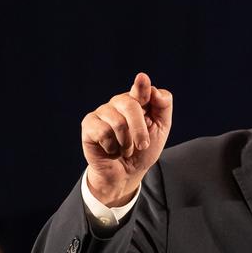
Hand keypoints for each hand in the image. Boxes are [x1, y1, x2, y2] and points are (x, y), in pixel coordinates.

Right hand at [81, 72, 171, 205]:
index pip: (141, 88)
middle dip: (140, 130)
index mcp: (137, 101)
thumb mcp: (160, 129)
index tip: (143, 79)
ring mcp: (102, 112)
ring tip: (126, 150)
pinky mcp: (89, 124)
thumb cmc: (143, 150)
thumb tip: (154, 90)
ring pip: (118, 122)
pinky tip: (112, 150)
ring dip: (127, 143)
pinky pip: (104, 132)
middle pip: (130, 104)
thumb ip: (162, 107)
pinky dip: (113, 148)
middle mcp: (118, 102)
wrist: (126, 173)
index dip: (142, 86)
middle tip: (143, 145)